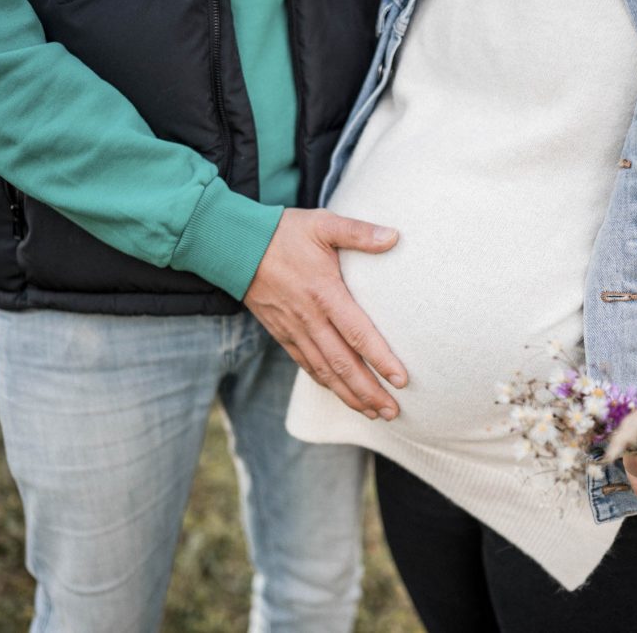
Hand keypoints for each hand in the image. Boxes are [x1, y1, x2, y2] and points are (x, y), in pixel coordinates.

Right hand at [244, 208, 407, 420]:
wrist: (235, 245)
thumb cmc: (283, 232)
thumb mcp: (323, 223)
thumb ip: (359, 232)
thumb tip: (395, 236)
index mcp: (324, 292)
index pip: (358, 333)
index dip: (380, 359)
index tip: (401, 380)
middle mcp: (309, 318)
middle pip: (342, 364)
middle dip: (368, 391)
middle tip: (392, 411)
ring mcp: (293, 329)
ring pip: (324, 371)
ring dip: (349, 395)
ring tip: (373, 412)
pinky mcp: (281, 334)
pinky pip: (305, 365)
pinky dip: (324, 383)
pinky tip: (341, 394)